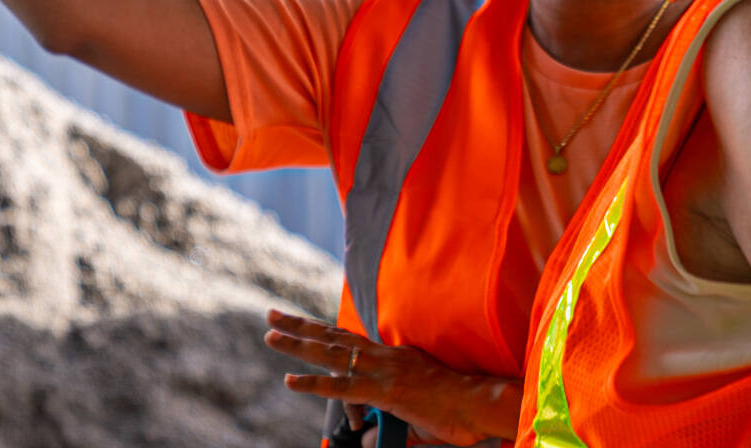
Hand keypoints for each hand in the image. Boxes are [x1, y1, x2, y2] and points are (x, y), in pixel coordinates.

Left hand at [264, 310, 520, 446]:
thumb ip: (387, 420)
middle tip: (272, 315)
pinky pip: (342, 387)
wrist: (480, 404)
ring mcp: (383, 370)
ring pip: (332, 353)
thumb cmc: (457, 409)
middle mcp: (385, 356)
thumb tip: (367, 438)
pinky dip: (314, 384)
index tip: (299, 326)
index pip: (350, 344)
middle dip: (300, 325)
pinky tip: (290, 382)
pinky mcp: (384, 390)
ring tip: (270, 336)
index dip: (323, 336)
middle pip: (334, 336)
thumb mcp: (415, 412)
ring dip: (298, 344)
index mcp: (393, 356)